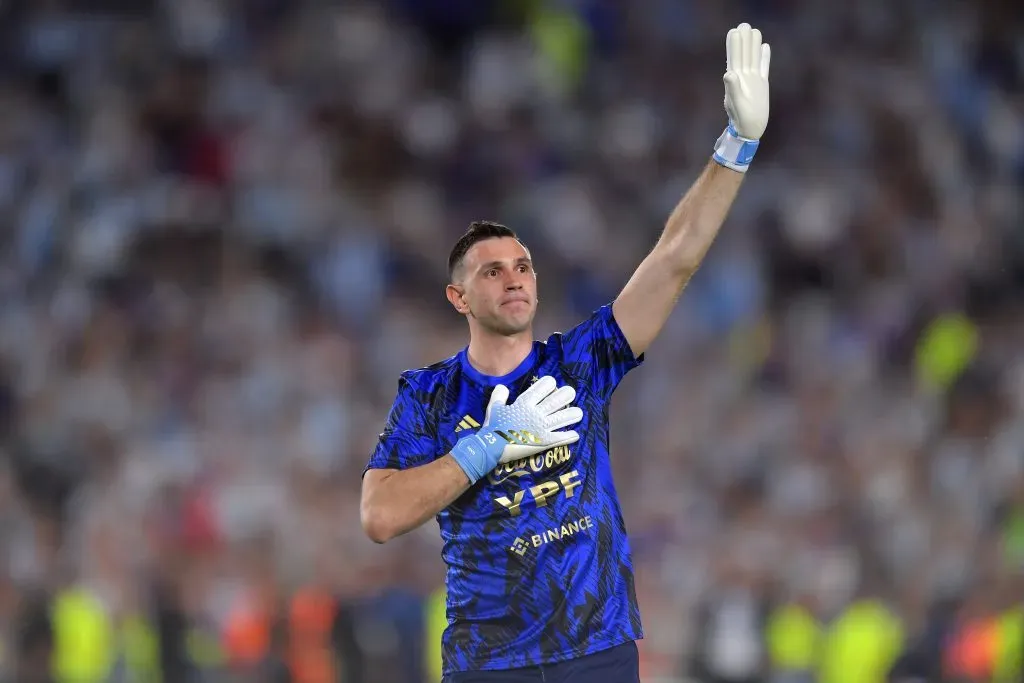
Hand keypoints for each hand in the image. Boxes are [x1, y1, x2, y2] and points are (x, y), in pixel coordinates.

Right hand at [450, 376, 582, 483]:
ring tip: (578, 413)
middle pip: (558, 400)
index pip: (543, 386)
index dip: (550, 383)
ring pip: (564, 418)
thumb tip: (503, 387)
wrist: (492, 448)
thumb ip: (499, 396)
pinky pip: (562, 437)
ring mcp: (542, 428)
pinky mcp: (545, 442)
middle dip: (567, 395)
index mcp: (524, 403)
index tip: (551, 385)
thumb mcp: (493, 408)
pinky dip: (570, 436)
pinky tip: (575, 434)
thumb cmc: (493, 427)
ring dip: (573, 415)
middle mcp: (536, 413)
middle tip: (570, 393)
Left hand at [723, 22, 770, 140]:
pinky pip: (763, 67)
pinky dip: (764, 57)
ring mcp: (754, 80)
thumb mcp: (737, 103)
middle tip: (743, 24)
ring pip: (753, 58)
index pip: (735, 58)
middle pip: (744, 55)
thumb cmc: (742, 119)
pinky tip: (765, 47)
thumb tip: (729, 73)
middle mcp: (744, 77)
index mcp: (736, 80)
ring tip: (754, 31)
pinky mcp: (762, 84)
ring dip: (753, 45)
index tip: (734, 31)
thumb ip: (732, 88)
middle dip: (743, 40)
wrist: (750, 129)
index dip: (734, 45)